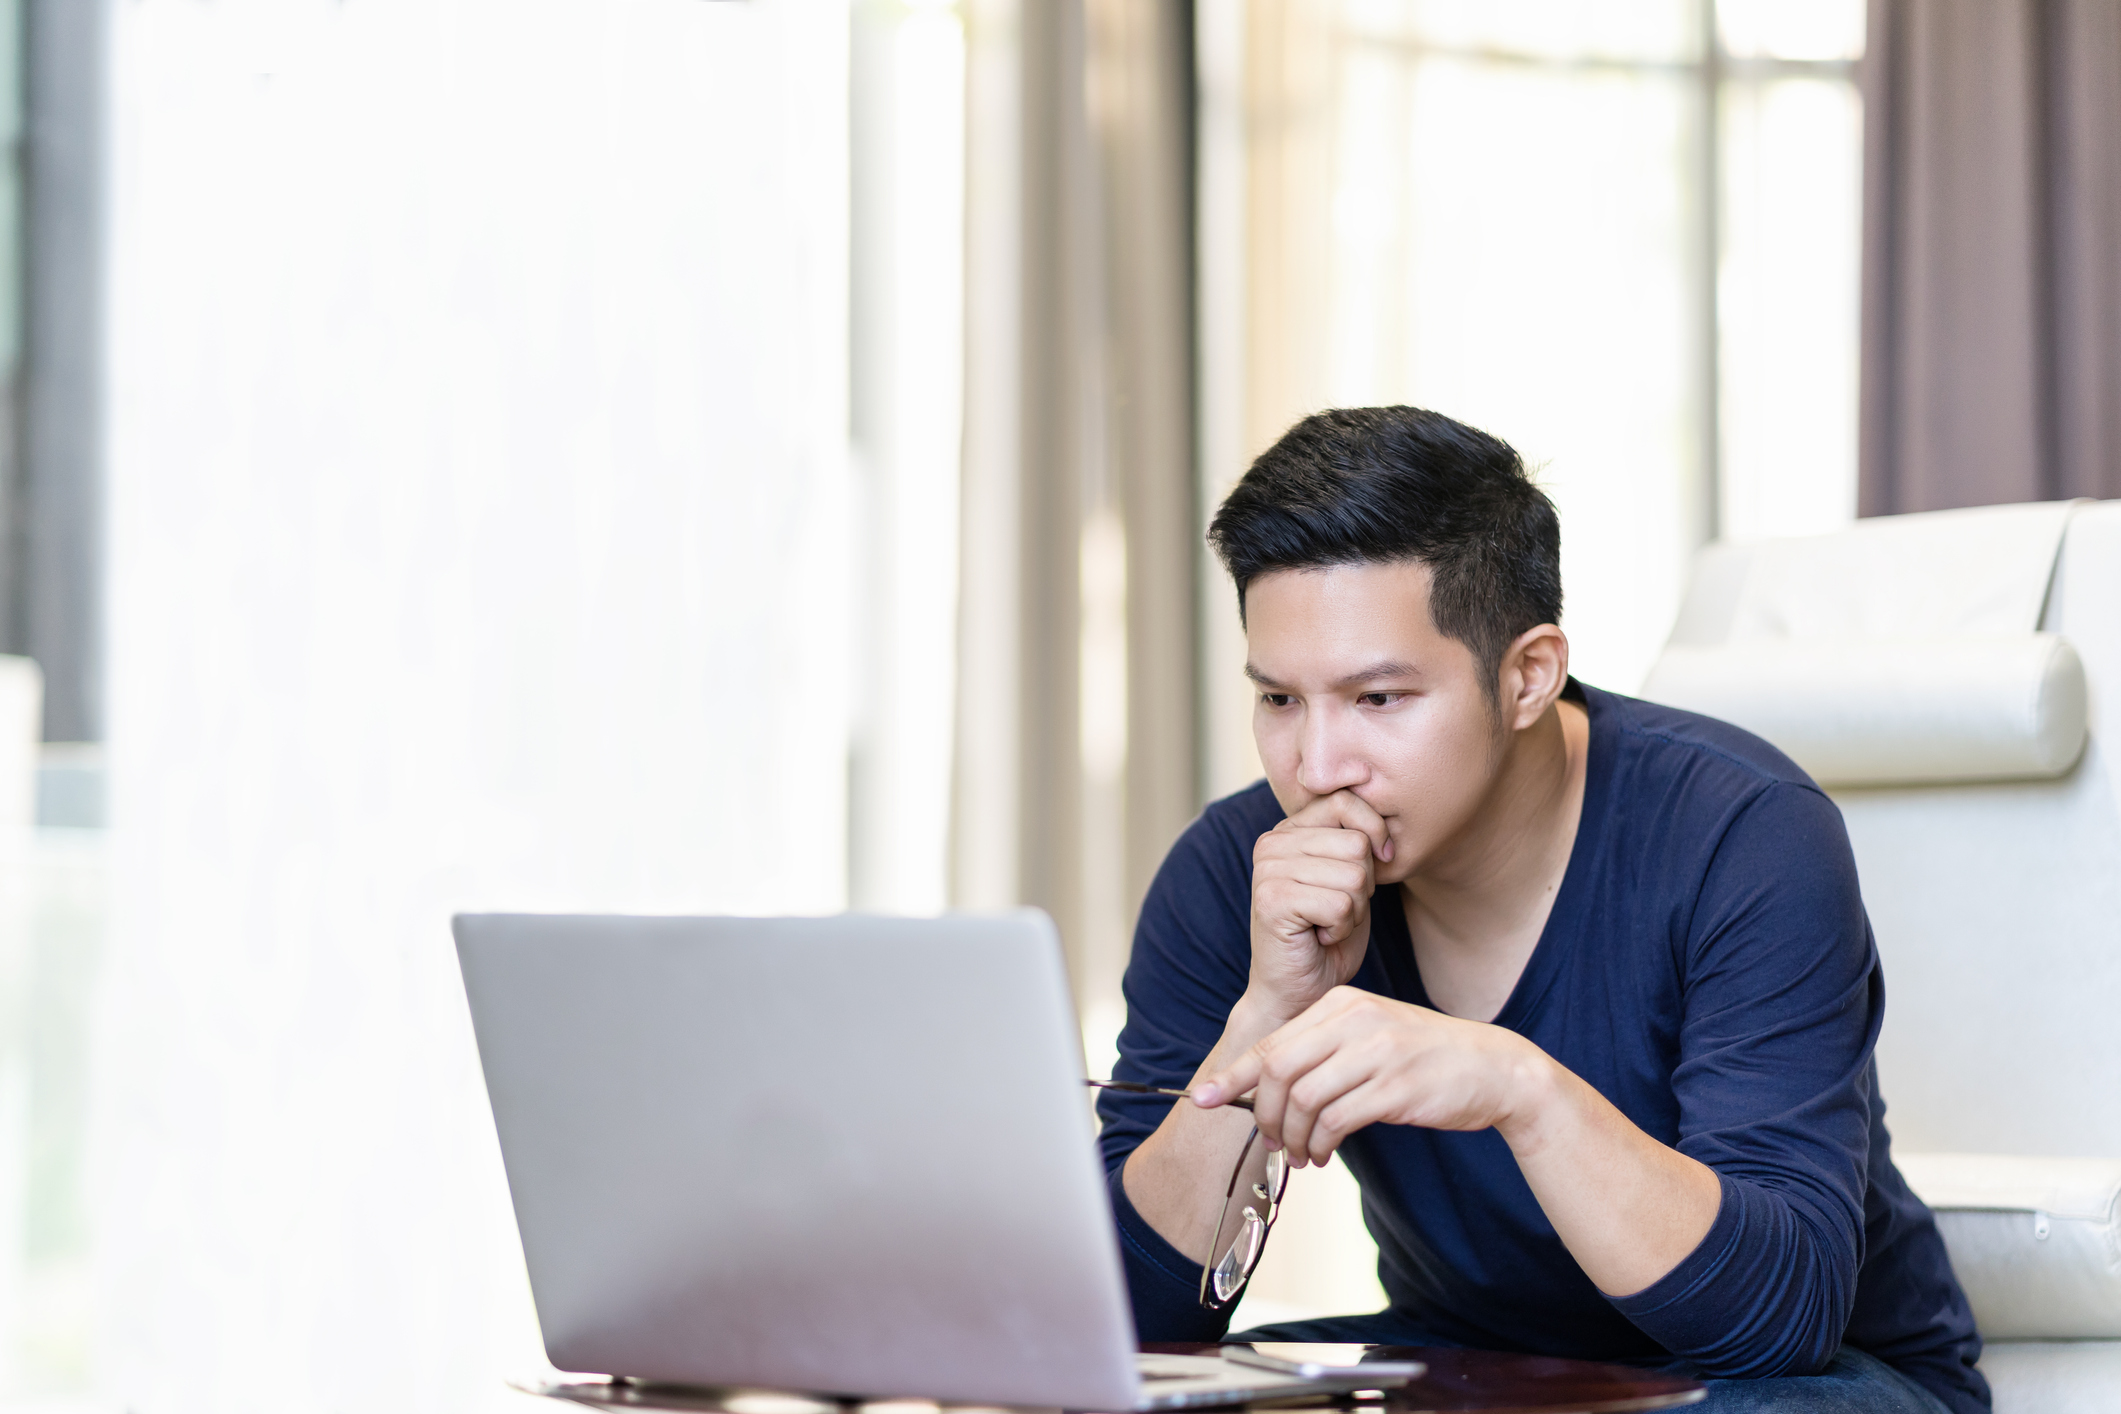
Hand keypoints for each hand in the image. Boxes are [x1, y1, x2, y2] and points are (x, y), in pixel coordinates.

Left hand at [1192, 986, 1549, 1166]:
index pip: (1273, 1042)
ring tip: (1304, 1155)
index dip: (1234, 1075)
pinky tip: (1326, 1154)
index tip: (1204, 1099)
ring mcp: (1376, 1052)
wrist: (1493, 1069)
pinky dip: (1321, 1144)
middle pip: (1279, 1071)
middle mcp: (1354, 1020)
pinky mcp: (1395, 1088)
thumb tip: (1264, 1088)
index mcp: (1341, 1003)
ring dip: (1295, 1137)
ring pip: (1304, 1100)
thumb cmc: (1423, 1058)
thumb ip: (1321, 1051)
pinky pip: (1336, 1121)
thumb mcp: (1368, 1037)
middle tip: (1274, 1141)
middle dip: (1266, 1115)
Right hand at [1247, 790, 1393, 1021]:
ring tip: (1326, 923)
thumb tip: (1384, 825)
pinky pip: (1341, 904)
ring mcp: (1267, 870)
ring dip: (1353, 910)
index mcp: (1288, 829)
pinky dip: (1341, 928)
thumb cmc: (1328, 935)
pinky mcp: (1272, 900)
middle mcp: (1271, 842)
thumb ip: (1357, 841)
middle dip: (1363, 885)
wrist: (1298, 991)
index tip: (1376, 865)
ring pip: (1354, 876)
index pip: (1346, 801)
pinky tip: (1318, 937)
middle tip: (1335, 909)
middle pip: (1357, 843)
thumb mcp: (1350, 878)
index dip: (1375, 833)